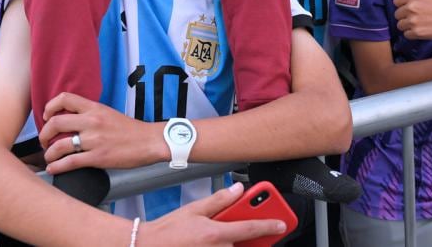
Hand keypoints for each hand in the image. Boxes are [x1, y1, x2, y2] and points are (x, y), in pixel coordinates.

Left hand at [38, 93, 163, 173]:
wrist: (149, 142)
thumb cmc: (130, 129)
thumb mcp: (108, 114)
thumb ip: (90, 115)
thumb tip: (71, 121)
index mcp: (94, 108)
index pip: (64, 98)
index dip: (50, 107)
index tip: (46, 116)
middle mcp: (91, 121)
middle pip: (55, 122)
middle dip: (44, 134)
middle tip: (44, 141)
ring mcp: (94, 140)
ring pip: (59, 145)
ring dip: (48, 153)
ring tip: (48, 157)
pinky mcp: (97, 157)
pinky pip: (70, 162)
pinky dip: (57, 167)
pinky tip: (54, 169)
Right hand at [140, 182, 288, 246]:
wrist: (149, 246)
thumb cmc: (169, 230)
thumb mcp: (194, 209)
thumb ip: (219, 199)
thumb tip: (237, 189)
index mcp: (215, 233)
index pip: (250, 228)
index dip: (269, 225)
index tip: (282, 223)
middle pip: (245, 243)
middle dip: (254, 236)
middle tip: (262, 228)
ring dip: (240, 242)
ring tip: (233, 233)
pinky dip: (228, 245)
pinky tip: (223, 240)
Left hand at [394, 0, 431, 39]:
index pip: (396, 2)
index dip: (404, 5)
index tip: (413, 7)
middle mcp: (411, 8)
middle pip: (397, 14)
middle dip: (405, 16)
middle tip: (418, 16)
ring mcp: (414, 21)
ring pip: (400, 25)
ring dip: (408, 25)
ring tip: (420, 23)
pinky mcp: (417, 33)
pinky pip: (406, 35)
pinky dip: (412, 34)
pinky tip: (422, 30)